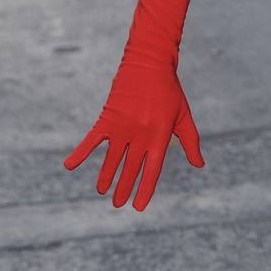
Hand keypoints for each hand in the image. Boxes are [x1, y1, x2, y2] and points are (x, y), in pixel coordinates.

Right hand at [64, 53, 204, 210]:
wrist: (149, 63)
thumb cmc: (169, 91)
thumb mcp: (183, 115)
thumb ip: (191, 141)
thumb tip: (200, 164)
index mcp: (159, 136)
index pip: (152, 169)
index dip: (145, 189)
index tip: (138, 206)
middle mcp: (140, 134)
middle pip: (130, 168)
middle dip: (123, 188)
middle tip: (117, 204)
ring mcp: (122, 127)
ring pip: (112, 159)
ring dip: (106, 176)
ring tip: (102, 191)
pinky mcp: (108, 117)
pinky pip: (92, 139)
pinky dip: (80, 152)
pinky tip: (69, 166)